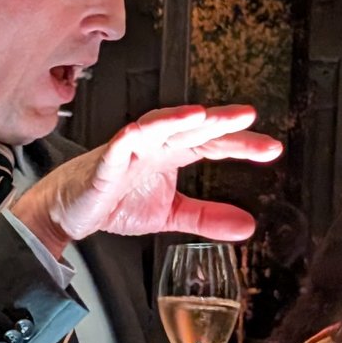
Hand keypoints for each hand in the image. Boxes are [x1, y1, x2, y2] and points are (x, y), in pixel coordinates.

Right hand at [9, 106, 282, 255]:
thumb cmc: (115, 200)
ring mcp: (129, 149)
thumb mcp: (170, 215)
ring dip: (176, 119)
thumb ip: (207, 217)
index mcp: (173, 153)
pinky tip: (141, 131)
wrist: (70, 211)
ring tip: (201, 116)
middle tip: (248, 119)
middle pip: (191, 128)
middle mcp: (155, 145)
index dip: (242, 145)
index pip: (213, 144)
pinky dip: (129, 137)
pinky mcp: (104, 162)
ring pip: (156, 125)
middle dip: (219, 122)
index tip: (272, 150)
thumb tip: (247, 226)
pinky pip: (116, 144)